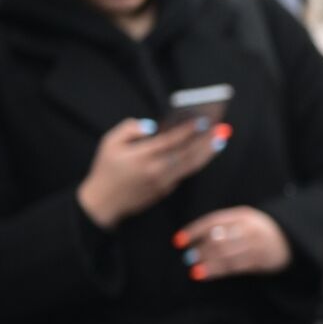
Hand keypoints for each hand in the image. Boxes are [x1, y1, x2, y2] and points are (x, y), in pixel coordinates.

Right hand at [77, 118, 222, 229]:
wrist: (102, 204)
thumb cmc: (105, 170)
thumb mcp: (108, 143)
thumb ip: (129, 129)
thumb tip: (152, 126)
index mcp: (142, 157)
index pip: (171, 140)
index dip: (188, 130)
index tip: (203, 119)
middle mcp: (156, 170)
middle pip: (187, 153)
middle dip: (206, 140)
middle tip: (221, 127)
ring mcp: (163, 182)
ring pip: (191, 165)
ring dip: (208, 152)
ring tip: (220, 139)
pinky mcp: (165, 190)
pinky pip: (184, 174)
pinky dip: (196, 162)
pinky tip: (205, 152)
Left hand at [175, 207, 292, 280]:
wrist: (290, 239)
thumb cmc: (258, 231)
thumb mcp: (244, 222)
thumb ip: (223, 229)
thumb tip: (195, 243)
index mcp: (241, 215)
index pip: (213, 221)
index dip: (194, 231)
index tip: (178, 241)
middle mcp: (248, 228)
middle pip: (219, 238)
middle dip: (202, 249)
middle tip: (188, 257)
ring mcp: (255, 244)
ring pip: (225, 254)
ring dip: (207, 262)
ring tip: (193, 269)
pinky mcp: (259, 259)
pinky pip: (234, 266)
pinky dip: (216, 271)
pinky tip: (203, 274)